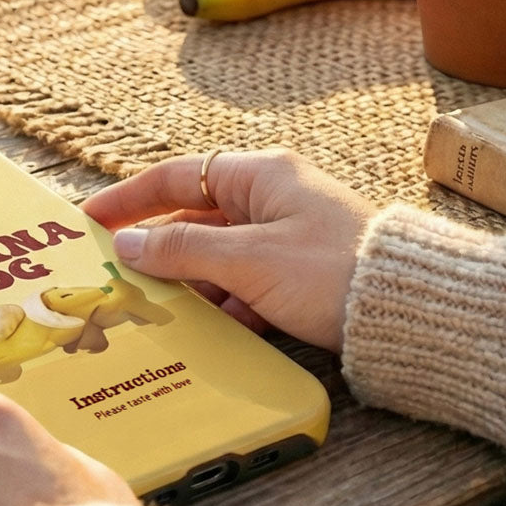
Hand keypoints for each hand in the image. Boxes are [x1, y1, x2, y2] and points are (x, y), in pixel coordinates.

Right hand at [82, 149, 375, 351]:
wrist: (416, 311)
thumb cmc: (333, 271)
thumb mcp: (248, 261)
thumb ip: (183, 250)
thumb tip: (130, 245)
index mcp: (259, 174)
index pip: (176, 176)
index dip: (129, 199)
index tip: (90, 220)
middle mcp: (273, 197)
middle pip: (196, 218)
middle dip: (160, 250)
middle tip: (118, 277)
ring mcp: (289, 236)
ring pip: (221, 256)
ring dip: (194, 284)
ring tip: (161, 312)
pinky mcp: (304, 273)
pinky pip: (248, 283)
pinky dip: (229, 304)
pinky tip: (218, 330)